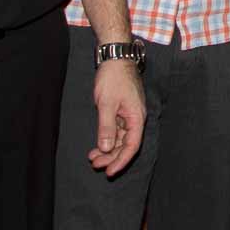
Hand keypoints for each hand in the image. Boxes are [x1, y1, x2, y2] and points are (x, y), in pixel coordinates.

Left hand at [87, 59, 145, 175]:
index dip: (121, 160)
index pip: (132, 145)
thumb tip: (107, 148)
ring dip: (108, 150)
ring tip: (93, 158)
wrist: (115, 58)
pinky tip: (98, 145)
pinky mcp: (122, 111)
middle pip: (127, 145)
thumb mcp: (107, 103)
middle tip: (95, 165)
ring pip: (121, 139)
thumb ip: (107, 127)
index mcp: (136, 117)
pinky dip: (108, 139)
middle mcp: (135, 118)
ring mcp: (129, 115)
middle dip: (112, 157)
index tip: (109, 171)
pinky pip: (117, 131)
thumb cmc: (113, 78)